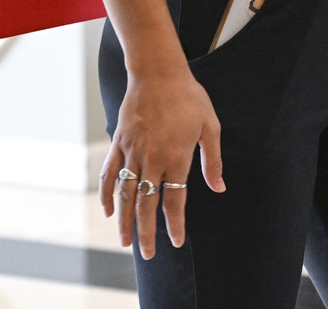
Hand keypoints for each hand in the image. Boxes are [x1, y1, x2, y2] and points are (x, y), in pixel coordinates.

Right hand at [100, 64, 223, 258]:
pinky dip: (108, 193)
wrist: (157, 71)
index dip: (174, 224)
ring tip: (125, 242)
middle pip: (147, 203)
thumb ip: (213, 161)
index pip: (174, 200)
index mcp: (176, 157)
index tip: (175, 241)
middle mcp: (152, 158)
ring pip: (125, 193)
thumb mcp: (210, 126)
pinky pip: (110, 172)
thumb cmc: (188, 97)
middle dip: (147, 232)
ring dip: (125, 220)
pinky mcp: (119, 142)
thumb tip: (220, 188)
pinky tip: (108, 210)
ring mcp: (132, 151)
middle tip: (147, 254)